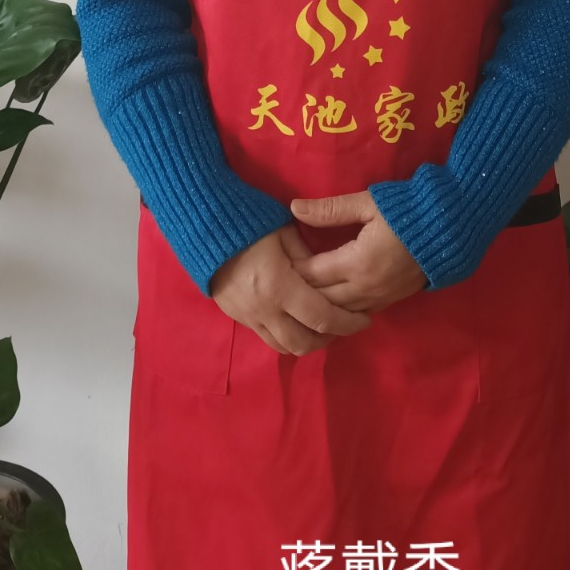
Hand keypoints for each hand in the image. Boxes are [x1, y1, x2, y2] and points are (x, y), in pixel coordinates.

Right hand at [210, 223, 372, 356]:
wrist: (204, 226)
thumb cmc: (250, 222)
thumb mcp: (286, 232)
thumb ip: (309, 258)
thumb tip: (328, 275)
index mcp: (280, 287)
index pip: (322, 318)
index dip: (347, 323)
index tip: (365, 318)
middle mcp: (265, 309)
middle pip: (304, 343)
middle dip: (329, 339)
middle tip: (345, 326)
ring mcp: (248, 316)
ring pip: (284, 346)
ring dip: (307, 342)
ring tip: (322, 327)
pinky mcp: (238, 316)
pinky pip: (267, 337)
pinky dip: (287, 336)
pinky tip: (297, 321)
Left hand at [288, 190, 427, 313]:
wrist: (452, 225)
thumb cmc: (407, 208)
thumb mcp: (367, 203)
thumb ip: (329, 209)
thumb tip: (294, 208)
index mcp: (357, 262)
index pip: (312, 274)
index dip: (291, 271)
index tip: (274, 264)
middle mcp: (366, 287)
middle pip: (322, 299)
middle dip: (300, 293)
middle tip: (279, 284)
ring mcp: (381, 297)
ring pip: (339, 312)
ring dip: (318, 306)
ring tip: (297, 299)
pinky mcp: (392, 300)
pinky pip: (358, 312)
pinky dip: (339, 311)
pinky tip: (327, 305)